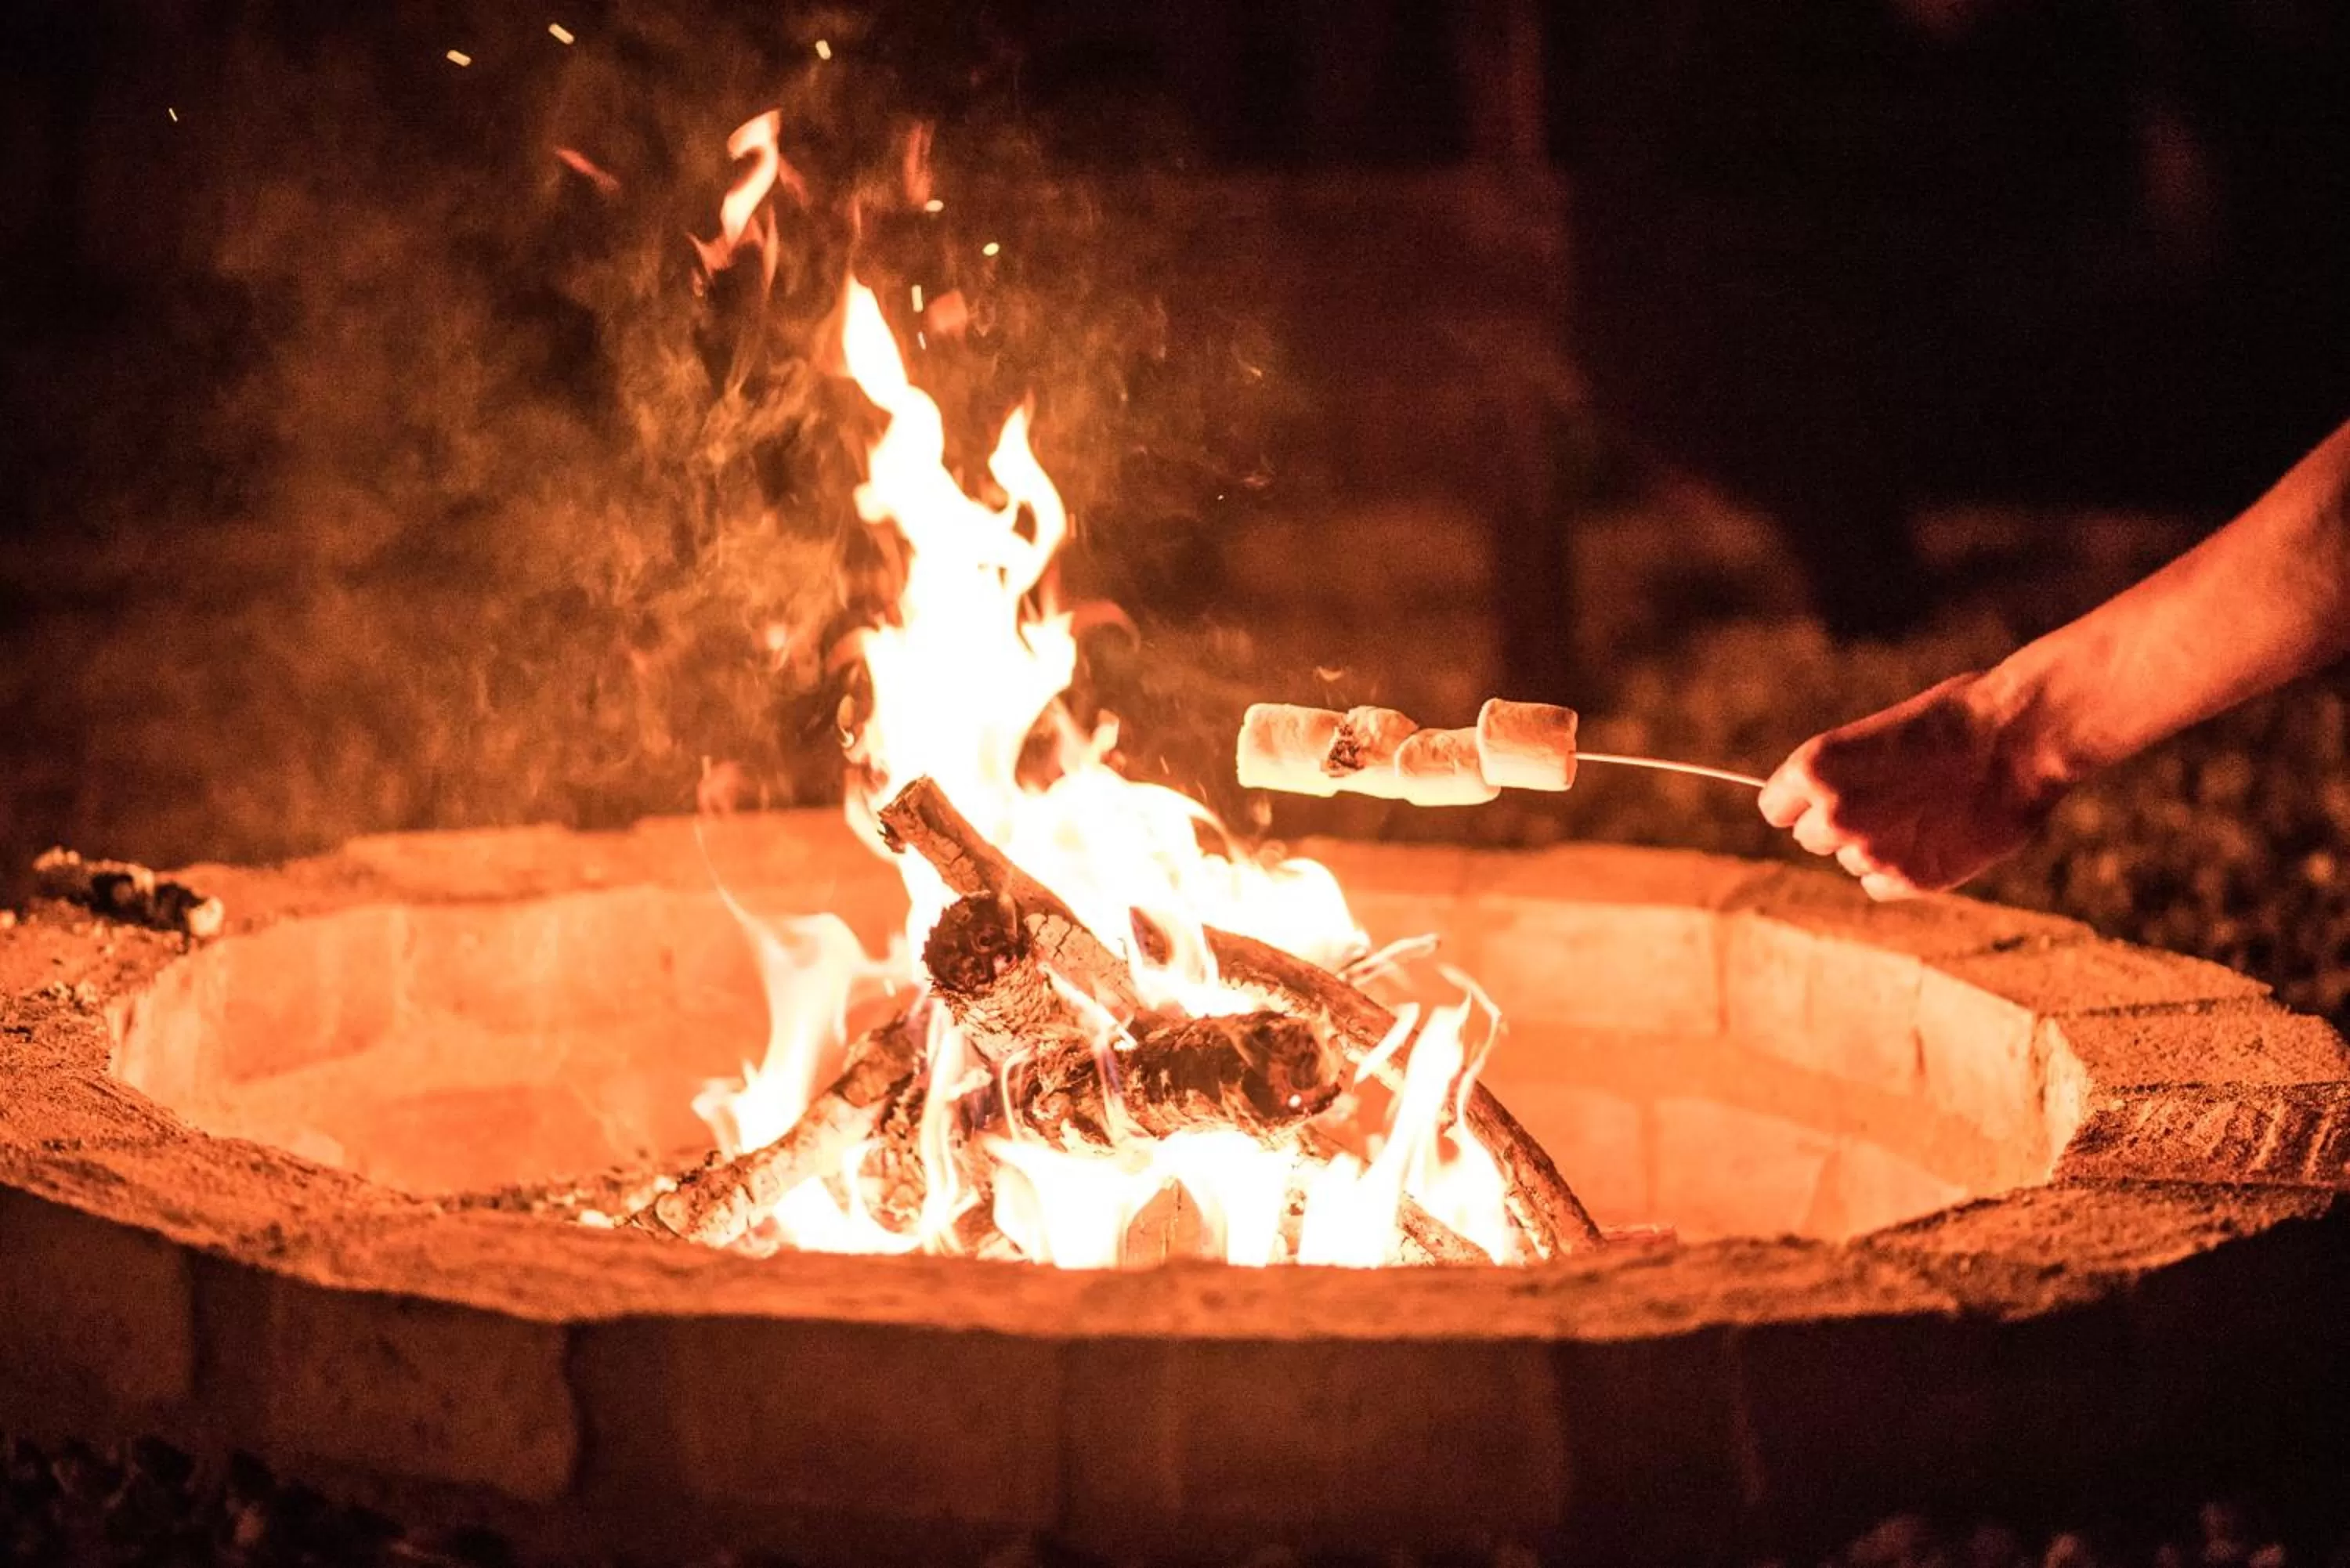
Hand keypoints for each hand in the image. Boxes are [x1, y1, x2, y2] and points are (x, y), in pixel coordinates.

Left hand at [1757, 672, 2058, 898]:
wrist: (2020, 736)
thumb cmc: (1953, 718)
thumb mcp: (1876, 732)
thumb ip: (1841, 776)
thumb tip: (1824, 805)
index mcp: (1813, 769)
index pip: (1776, 808)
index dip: (1801, 802)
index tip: (1823, 797)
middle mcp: (1832, 815)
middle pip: (1811, 838)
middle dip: (1839, 824)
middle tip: (1887, 800)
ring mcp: (1871, 852)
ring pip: (1851, 861)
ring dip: (1875, 845)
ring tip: (1924, 812)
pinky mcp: (1911, 880)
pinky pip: (1881, 885)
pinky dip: (1902, 870)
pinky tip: (1935, 838)